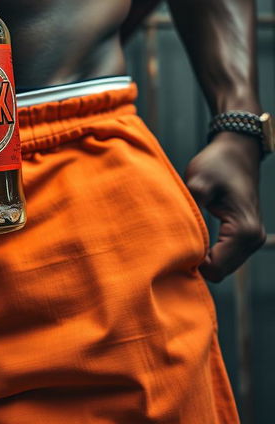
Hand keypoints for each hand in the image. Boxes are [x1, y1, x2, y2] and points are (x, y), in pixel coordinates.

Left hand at [185, 132, 265, 281]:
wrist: (236, 152)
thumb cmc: (216, 164)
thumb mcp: (198, 183)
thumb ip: (191, 213)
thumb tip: (179, 242)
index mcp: (243, 231)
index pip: (213, 269)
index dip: (190, 262)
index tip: (172, 243)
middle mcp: (252, 240)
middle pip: (217, 273)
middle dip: (195, 262)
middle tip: (173, 239)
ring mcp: (250, 240)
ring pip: (220, 266)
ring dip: (201, 256)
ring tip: (183, 235)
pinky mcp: (243, 236)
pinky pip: (222, 256)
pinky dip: (206, 251)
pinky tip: (192, 234)